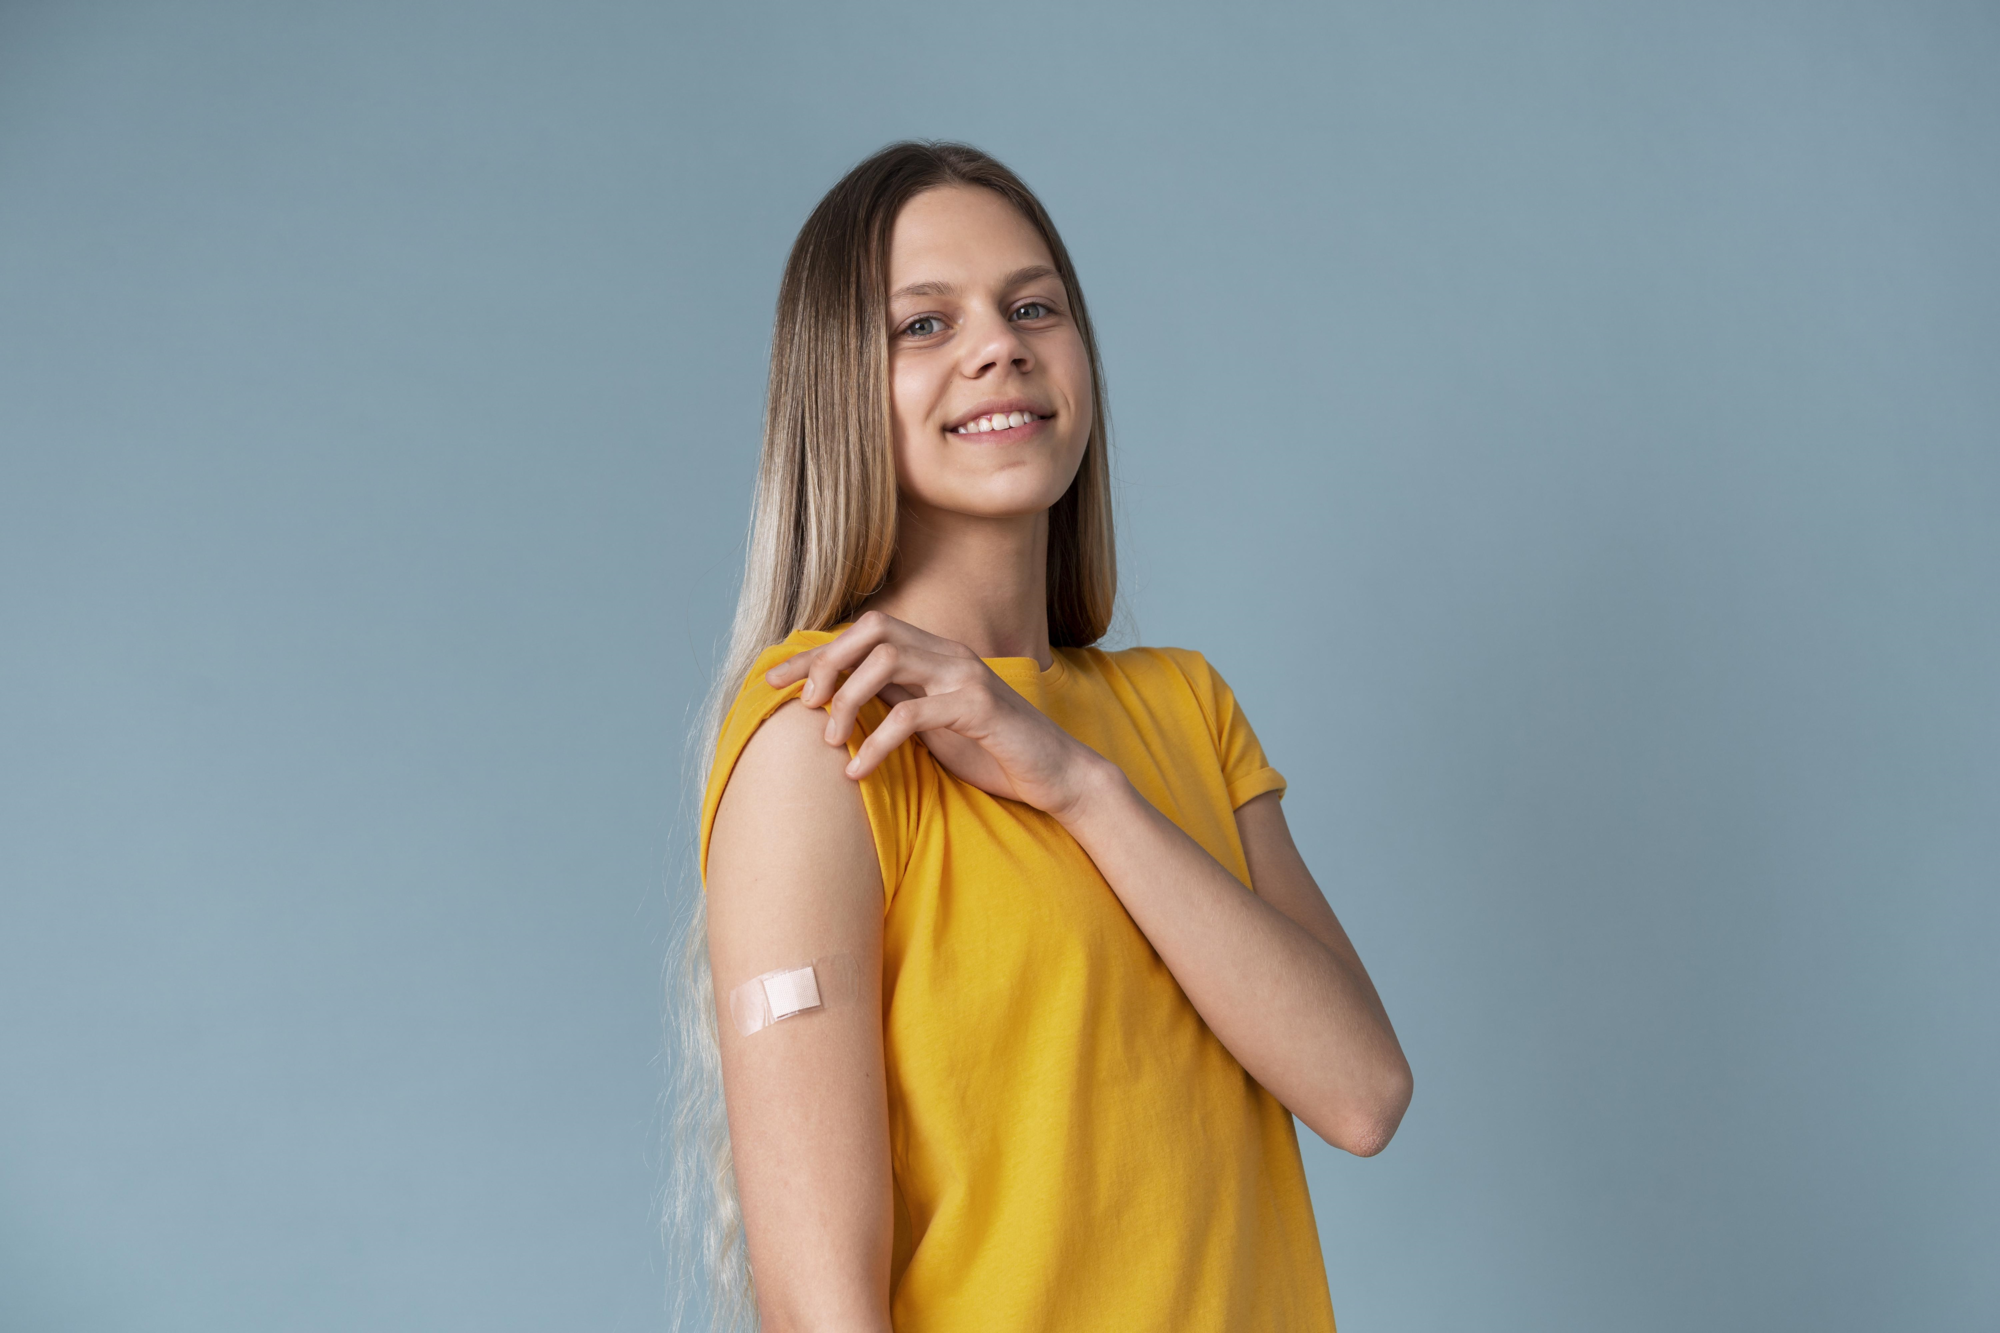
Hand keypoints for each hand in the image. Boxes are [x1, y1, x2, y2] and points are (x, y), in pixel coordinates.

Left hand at [763, 611, 1111, 819]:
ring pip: (886, 662)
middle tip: (805, 706)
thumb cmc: (993, 753)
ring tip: (828, 740)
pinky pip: (910, 714)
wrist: (1056, 775)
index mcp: (935, 654)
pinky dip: (874, 743)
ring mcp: (965, 676)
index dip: (815, 653)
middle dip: (828, 662)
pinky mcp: (977, 707)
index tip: (774, 680)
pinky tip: (858, 771)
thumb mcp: (934, 725)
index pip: (865, 634)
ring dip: (847, 700)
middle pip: (871, 630)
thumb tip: (841, 704)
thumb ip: (898, 702)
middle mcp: (949, 654)